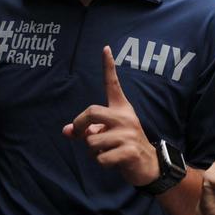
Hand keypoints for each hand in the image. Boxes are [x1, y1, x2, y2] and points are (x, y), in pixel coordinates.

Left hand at [63, 47, 159, 186]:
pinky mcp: (129, 151)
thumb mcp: (105, 135)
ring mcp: (128, 134)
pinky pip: (100, 157)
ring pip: (92, 141)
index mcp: (120, 109)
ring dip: (93, 151)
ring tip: (106, 152)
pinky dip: (101, 162)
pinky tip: (113, 161)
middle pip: (91, 112)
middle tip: (81, 136)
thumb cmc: (123, 146)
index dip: (108, 67)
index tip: (105, 48)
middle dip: (80, 126)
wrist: (148, 166)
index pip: (113, 85)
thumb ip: (86, 130)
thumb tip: (66, 131)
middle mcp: (125, 117)